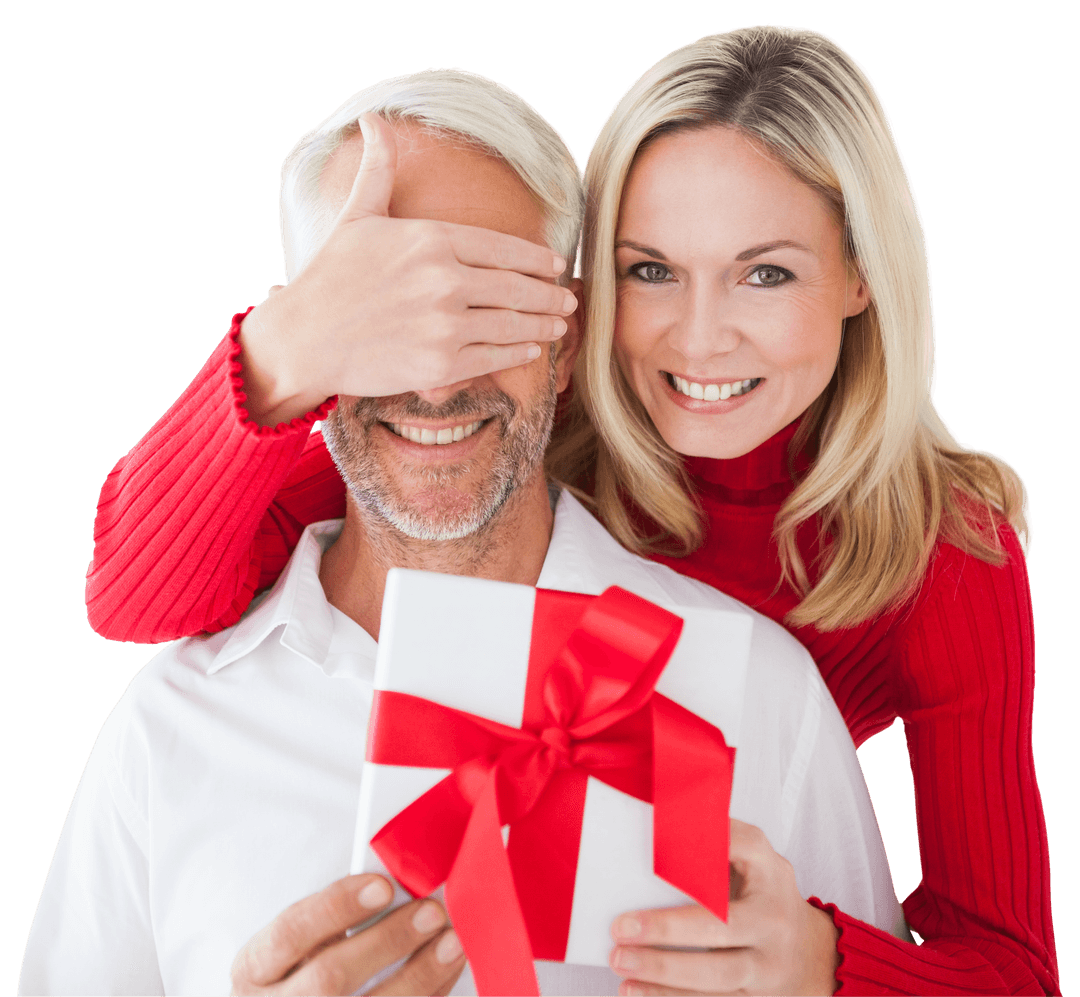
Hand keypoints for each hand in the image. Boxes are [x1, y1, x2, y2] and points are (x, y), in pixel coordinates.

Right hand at [230, 873, 465, 995]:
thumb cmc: (300, 974)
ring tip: (451, 944)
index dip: (336, 906)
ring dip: (417, 978)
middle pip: (329, 979)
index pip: (290, 932)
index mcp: (255, 970)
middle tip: (431, 913)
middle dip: (386, 943)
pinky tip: (446, 976)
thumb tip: (397, 885)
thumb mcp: (298, 947)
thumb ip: (334, 920)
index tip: (383, 886)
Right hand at [239, 112, 577, 424]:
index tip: (555, 265)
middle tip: (568, 300)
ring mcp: (445, 325)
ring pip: (513, 325)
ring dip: (543, 326)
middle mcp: (444, 280)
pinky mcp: (441, 366)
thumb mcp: (356, 216)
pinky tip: (531, 350)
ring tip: (558, 326)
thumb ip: (378, 170)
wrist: (303, 338)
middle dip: (550, 296)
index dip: (536, 258)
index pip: (503, 248)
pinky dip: (519, 354)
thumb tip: (373, 121)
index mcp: (431, 239)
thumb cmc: (329, 276)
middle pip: (518, 288)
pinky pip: (495, 358)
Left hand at [609, 820, 839, 995]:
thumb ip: (718, 839)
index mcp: (770, 871)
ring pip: (716, 974)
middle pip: (722, 927)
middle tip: (621, 927)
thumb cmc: (762, 893)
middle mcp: (774, 919)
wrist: (811, 952)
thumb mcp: (753, 857)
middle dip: (668, 929)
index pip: (739, 848)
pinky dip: (669, 996)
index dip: (705, 847)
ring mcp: (770, 964)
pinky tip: (632, 990)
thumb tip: (661, 822)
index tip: (659, 850)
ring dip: (662, 971)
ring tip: (619, 961)